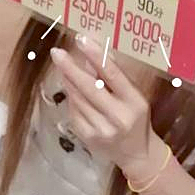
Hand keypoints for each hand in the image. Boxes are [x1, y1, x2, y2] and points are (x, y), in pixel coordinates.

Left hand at [50, 36, 165, 175]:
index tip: (81, 39)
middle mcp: (118, 117)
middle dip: (70, 68)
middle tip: (56, 52)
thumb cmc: (137, 118)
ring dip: (68, 80)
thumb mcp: (135, 95)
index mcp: (134, 102)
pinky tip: (72, 89)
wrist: (137, 154)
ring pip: (78, 99)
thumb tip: (92, 57)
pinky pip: (74, 111)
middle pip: (89, 88)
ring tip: (62, 66)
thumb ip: (115, 78)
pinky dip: (72, 97)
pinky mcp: (88, 138)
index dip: (95, 55)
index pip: (112, 74)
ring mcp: (101, 130)